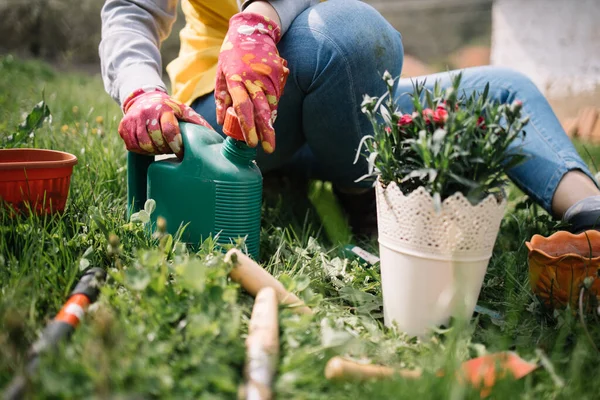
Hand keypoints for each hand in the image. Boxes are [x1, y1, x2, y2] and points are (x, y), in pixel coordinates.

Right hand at [118, 88, 213, 157]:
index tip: (181, 152)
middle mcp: (147, 113)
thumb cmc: (169, 109)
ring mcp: (133, 120)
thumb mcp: (184, 111)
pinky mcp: (123, 126)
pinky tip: (149, 146)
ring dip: (153, 151)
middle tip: (170, 149)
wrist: (143, 98)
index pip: (170, 130)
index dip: (176, 145)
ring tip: (160, 147)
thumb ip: (197, 122)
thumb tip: (214, 137)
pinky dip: (141, 150)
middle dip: (165, 148)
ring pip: (143, 145)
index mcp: (165, 109)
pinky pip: (132, 146)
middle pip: (156, 140)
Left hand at [215, 12, 288, 153]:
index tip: (252, 143)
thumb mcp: (220, 74)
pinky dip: (274, 107)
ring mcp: (268, 76)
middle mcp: (253, 79)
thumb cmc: (231, 55)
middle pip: (262, 109)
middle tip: (269, 149)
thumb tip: (221, 122)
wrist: (251, 31)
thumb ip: (221, 98)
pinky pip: (277, 95)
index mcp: (236, 80)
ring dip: (271, 122)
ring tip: (269, 138)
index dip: (248, 126)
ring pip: (272, 104)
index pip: (243, 107)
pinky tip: (271, 117)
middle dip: (266, 131)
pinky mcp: (279, 73)